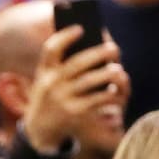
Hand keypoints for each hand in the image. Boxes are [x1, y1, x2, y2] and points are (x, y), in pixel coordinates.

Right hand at [22, 26, 128, 152]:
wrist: (40, 130)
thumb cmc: (50, 97)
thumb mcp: (48, 81)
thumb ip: (63, 65)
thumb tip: (97, 47)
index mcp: (44, 72)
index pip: (51, 49)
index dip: (65, 36)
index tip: (80, 28)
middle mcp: (51, 85)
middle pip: (77, 63)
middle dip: (98, 53)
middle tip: (114, 48)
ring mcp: (62, 99)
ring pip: (91, 80)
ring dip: (109, 73)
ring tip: (118, 70)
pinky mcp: (74, 114)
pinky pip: (98, 99)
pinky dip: (110, 94)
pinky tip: (116, 91)